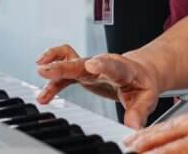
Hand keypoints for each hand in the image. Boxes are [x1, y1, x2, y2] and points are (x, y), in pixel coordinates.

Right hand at [36, 44, 162, 128]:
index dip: (102, 64)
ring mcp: (90, 66)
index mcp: (122, 69)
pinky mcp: (82, 72)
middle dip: (63, 65)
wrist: (140, 71)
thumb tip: (133, 127)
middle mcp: (103, 63)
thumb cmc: (142, 83)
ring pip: (70, 59)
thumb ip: (138, 112)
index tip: (91, 65)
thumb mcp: (147, 98)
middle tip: (47, 69)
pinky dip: (53, 82)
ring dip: (54, 64)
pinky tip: (44, 96)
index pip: (112, 65)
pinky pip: (65, 73)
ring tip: (40, 71)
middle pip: (82, 62)